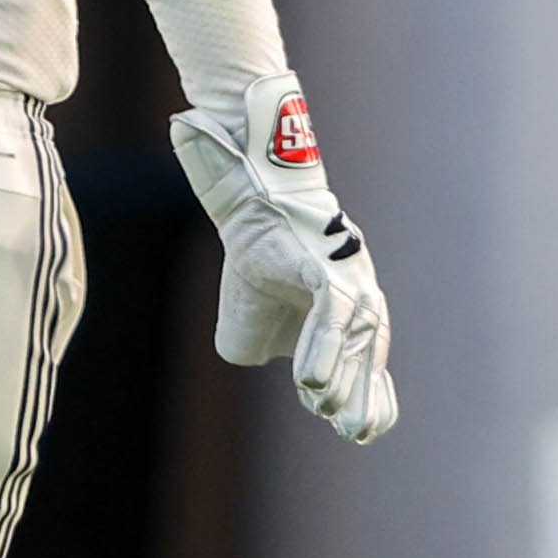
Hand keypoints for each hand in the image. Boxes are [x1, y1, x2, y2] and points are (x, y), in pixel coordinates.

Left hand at [170, 71, 396, 443]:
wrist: (268, 204)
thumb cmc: (247, 210)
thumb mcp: (226, 189)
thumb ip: (214, 172)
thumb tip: (185, 125)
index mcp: (321, 258)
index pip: (330, 303)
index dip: (323, 342)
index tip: (307, 382)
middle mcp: (350, 282)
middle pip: (355, 335)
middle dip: (341, 376)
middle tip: (321, 409)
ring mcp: (357, 302)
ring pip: (366, 354)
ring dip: (360, 394)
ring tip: (352, 433)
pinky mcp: (351, 325)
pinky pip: (369, 364)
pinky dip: (373, 396)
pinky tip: (370, 431)